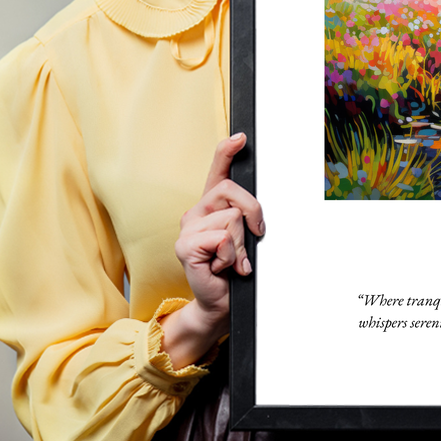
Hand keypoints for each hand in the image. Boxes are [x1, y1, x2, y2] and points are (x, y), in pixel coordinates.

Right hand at [160, 133, 264, 367]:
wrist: (221, 302)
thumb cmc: (234, 269)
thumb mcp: (245, 237)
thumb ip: (246, 218)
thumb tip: (256, 210)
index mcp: (211, 206)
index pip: (217, 171)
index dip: (227, 151)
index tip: (241, 137)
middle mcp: (196, 212)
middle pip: (232, 191)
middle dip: (253, 213)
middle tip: (253, 238)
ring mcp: (187, 228)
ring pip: (231, 218)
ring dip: (241, 244)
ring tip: (233, 260)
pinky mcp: (185, 246)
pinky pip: (222, 238)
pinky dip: (231, 256)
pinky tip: (222, 267)